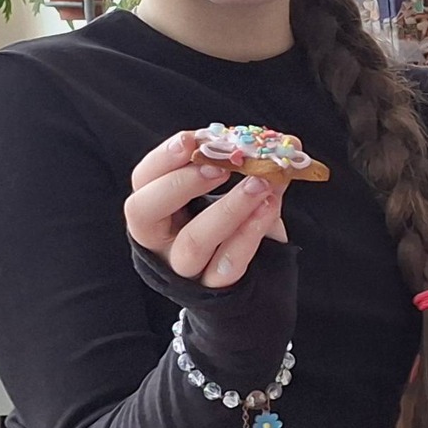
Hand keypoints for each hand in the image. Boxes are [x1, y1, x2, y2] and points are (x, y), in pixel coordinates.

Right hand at [124, 131, 288, 288]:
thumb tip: (284, 142)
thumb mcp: (238, 195)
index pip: (142, 180)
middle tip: (219, 167)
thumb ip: (254, 170)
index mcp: (158, 209)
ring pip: (193, 241)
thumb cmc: (237, 229)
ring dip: (229, 207)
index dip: (162, 159)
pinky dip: (251, 232)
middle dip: (179, 183)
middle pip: (144, 212)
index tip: (192, 140)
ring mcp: (185, 268)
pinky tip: (270, 207)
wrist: (255, 282)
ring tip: (260, 184)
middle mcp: (161, 240)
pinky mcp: (215, 288)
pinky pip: (230, 262)